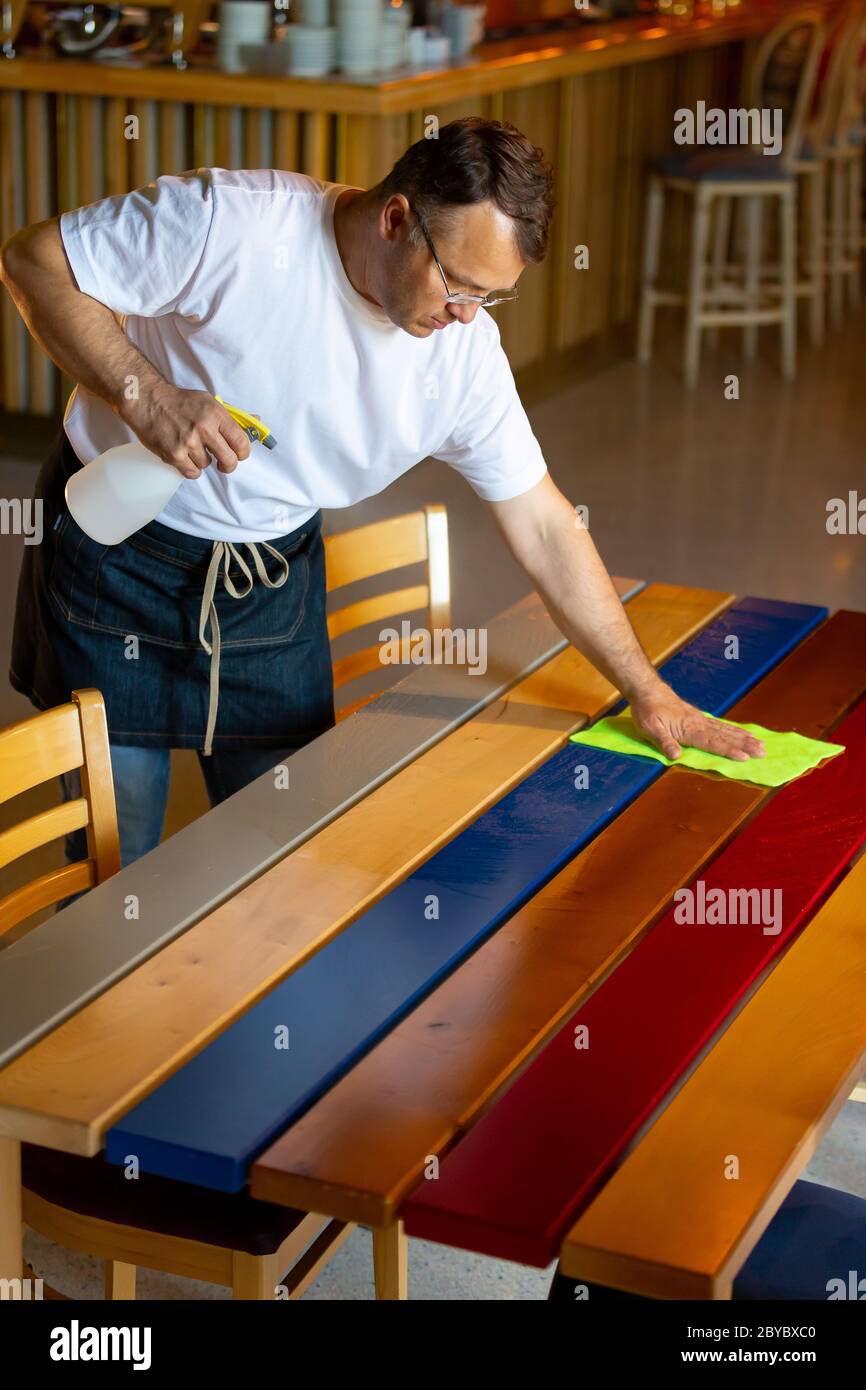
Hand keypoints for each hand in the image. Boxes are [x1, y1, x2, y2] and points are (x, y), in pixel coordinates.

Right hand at [119, 383, 251, 479]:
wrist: (147, 400)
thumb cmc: (180, 402)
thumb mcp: (209, 402)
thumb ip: (231, 416)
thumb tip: (257, 422)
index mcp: (216, 414)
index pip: (241, 442)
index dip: (243, 453)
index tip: (239, 454)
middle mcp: (204, 428)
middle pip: (230, 460)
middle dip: (228, 464)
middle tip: (223, 462)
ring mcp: (188, 443)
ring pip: (208, 465)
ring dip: (202, 461)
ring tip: (192, 447)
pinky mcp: (174, 455)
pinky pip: (192, 473)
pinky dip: (190, 468)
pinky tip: (184, 456)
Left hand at [630, 682, 764, 762]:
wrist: (648, 690)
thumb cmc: (647, 711)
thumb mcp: (649, 729)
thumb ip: (663, 742)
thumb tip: (675, 756)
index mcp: (688, 729)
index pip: (712, 743)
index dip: (728, 751)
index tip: (744, 757)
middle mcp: (699, 724)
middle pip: (725, 736)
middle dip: (745, 745)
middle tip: (763, 752)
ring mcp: (701, 720)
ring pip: (727, 730)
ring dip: (744, 738)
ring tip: (761, 744)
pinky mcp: (700, 718)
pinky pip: (721, 725)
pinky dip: (735, 730)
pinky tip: (743, 734)